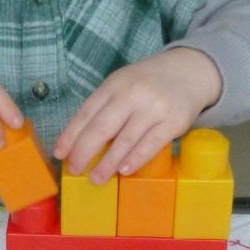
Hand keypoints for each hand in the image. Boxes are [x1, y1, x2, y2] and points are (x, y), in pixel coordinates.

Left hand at [53, 47, 222, 183]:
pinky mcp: (174, 121)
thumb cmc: (145, 85)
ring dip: (108, 163)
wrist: (189, 71)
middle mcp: (133, 94)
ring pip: (125, 140)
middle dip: (84, 152)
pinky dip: (135, 159)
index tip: (59, 154)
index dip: (70, 136)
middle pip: (102, 127)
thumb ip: (102, 109)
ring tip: (96, 178)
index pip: (86, 113)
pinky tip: (124, 171)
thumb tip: (77, 143)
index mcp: (114, 85)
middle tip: (74, 170)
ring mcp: (154, 107)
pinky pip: (151, 144)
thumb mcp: (121, 87)